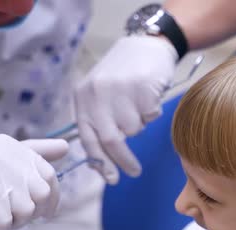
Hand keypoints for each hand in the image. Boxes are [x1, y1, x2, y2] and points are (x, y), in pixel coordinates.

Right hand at [0, 134, 67, 229]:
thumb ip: (32, 152)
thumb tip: (66, 147)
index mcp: (10, 146)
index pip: (50, 173)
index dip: (52, 197)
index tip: (45, 210)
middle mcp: (2, 157)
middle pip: (42, 195)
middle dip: (32, 212)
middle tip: (12, 214)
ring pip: (25, 212)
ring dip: (12, 222)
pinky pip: (3, 225)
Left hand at [74, 35, 177, 183]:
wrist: (146, 44)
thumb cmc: (123, 75)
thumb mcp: (100, 95)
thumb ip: (97, 122)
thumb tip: (99, 163)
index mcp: (82, 98)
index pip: (88, 139)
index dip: (100, 163)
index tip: (112, 179)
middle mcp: (97, 94)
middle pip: (111, 141)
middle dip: (124, 161)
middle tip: (134, 172)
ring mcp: (119, 91)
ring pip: (134, 129)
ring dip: (140, 124)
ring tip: (139, 105)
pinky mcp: (142, 88)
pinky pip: (151, 116)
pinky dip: (153, 112)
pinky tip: (149, 95)